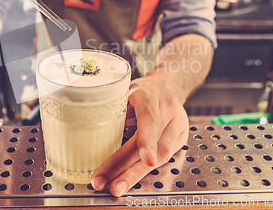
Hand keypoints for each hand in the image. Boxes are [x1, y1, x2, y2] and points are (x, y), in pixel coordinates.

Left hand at [91, 72, 188, 196]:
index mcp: (152, 97)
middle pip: (153, 144)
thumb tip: (91, 132)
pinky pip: (164, 159)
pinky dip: (145, 171)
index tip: (147, 159)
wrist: (167, 85)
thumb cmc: (141, 90)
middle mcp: (169, 112)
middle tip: (111, 184)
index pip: (151, 120)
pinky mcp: (180, 139)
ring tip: (117, 186)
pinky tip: (129, 179)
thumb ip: (114, 108)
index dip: (148, 141)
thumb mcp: (125, 90)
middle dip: (130, 168)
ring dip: (136, 174)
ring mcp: (178, 126)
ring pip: (161, 156)